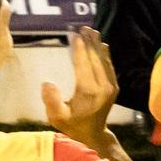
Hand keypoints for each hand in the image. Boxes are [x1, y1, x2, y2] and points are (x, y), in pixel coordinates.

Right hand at [40, 26, 116, 150]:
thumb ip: (51, 101)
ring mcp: (111, 86)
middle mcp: (103, 87)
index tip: (75, 35)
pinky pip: (109, 67)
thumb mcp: (57, 117)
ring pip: (104, 61)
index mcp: (89, 92)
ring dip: (98, 45)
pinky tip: (101, 45)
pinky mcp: (114, 86)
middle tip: (83, 27)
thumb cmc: (72, 125)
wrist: (94, 133)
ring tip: (91, 31)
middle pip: (96, 60)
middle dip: (89, 42)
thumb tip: (47, 82)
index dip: (79, 50)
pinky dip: (105, 55)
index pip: (84, 66)